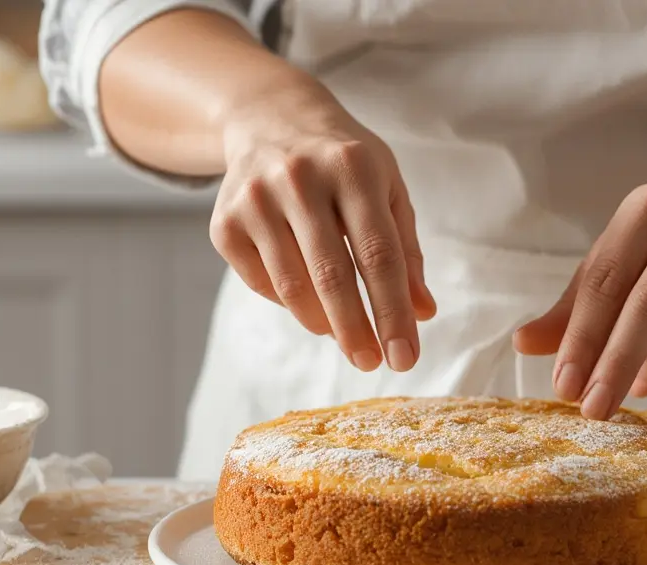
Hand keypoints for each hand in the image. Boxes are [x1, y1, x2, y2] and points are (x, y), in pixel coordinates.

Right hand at [210, 77, 434, 371]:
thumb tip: (423, 313)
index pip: (379, 255)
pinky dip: (288, 301)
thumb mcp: (386, 189)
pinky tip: (306, 297)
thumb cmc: (344, 163)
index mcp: (353, 167)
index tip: (404, 357)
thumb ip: (406, 251)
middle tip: (372, 364)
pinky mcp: (224, 221)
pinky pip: (261, 283)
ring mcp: (255, 199)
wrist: (269, 118)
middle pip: (331, 275)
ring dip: (322, 324)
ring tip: (345, 338)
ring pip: (292, 286)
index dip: (393, 312)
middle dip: (356, 330)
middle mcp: (300, 178)